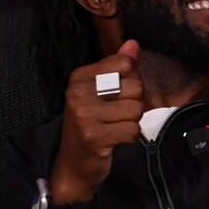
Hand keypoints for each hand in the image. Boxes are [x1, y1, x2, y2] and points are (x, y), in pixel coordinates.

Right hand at [51, 40, 143, 203]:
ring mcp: (84, 114)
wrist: (73, 164)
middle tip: (117, 115)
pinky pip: (131, 130)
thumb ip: (119, 67)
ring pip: (135, 110)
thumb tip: (133, 44)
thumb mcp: (102, 92)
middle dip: (134, 104)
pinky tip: (115, 139)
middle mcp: (78, 92)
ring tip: (116, 127)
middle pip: (134, 87)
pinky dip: (129, 136)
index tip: (119, 94)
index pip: (125, 64)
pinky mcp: (93, 136)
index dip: (133, 80)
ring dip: (132, 122)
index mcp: (80, 76)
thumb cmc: (92, 124)